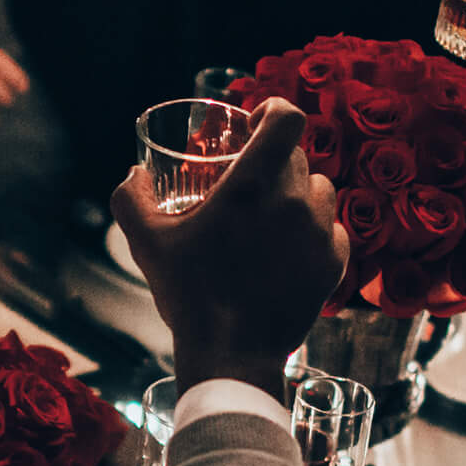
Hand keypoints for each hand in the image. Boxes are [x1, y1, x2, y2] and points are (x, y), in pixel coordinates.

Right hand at [113, 99, 347, 396]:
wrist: (232, 354)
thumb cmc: (188, 295)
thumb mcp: (147, 243)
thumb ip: (131, 199)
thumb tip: (135, 174)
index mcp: (251, 185)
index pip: (286, 118)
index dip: (273, 111)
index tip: (256, 124)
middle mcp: (293, 201)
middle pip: (296, 156)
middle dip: (273, 163)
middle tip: (249, 186)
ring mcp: (320, 232)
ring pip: (320, 189)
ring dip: (297, 195)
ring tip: (271, 219)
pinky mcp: (334, 262)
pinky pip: (332, 228)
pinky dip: (314, 232)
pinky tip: (289, 250)